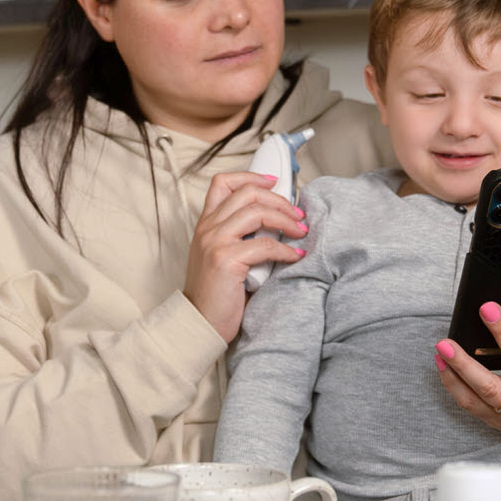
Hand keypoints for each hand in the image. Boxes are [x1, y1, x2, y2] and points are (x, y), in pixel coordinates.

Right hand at [184, 171, 307, 342]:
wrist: (199, 324)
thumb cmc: (216, 294)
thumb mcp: (221, 256)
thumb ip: (240, 236)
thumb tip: (277, 221)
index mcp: (205, 224)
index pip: (223, 182)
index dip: (251, 177)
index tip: (274, 182)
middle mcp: (207, 228)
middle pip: (247, 193)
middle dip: (278, 199)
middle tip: (297, 214)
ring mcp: (215, 242)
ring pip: (257, 212)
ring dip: (286, 219)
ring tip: (301, 231)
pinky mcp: (226, 259)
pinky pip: (265, 245)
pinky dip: (285, 249)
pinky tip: (295, 256)